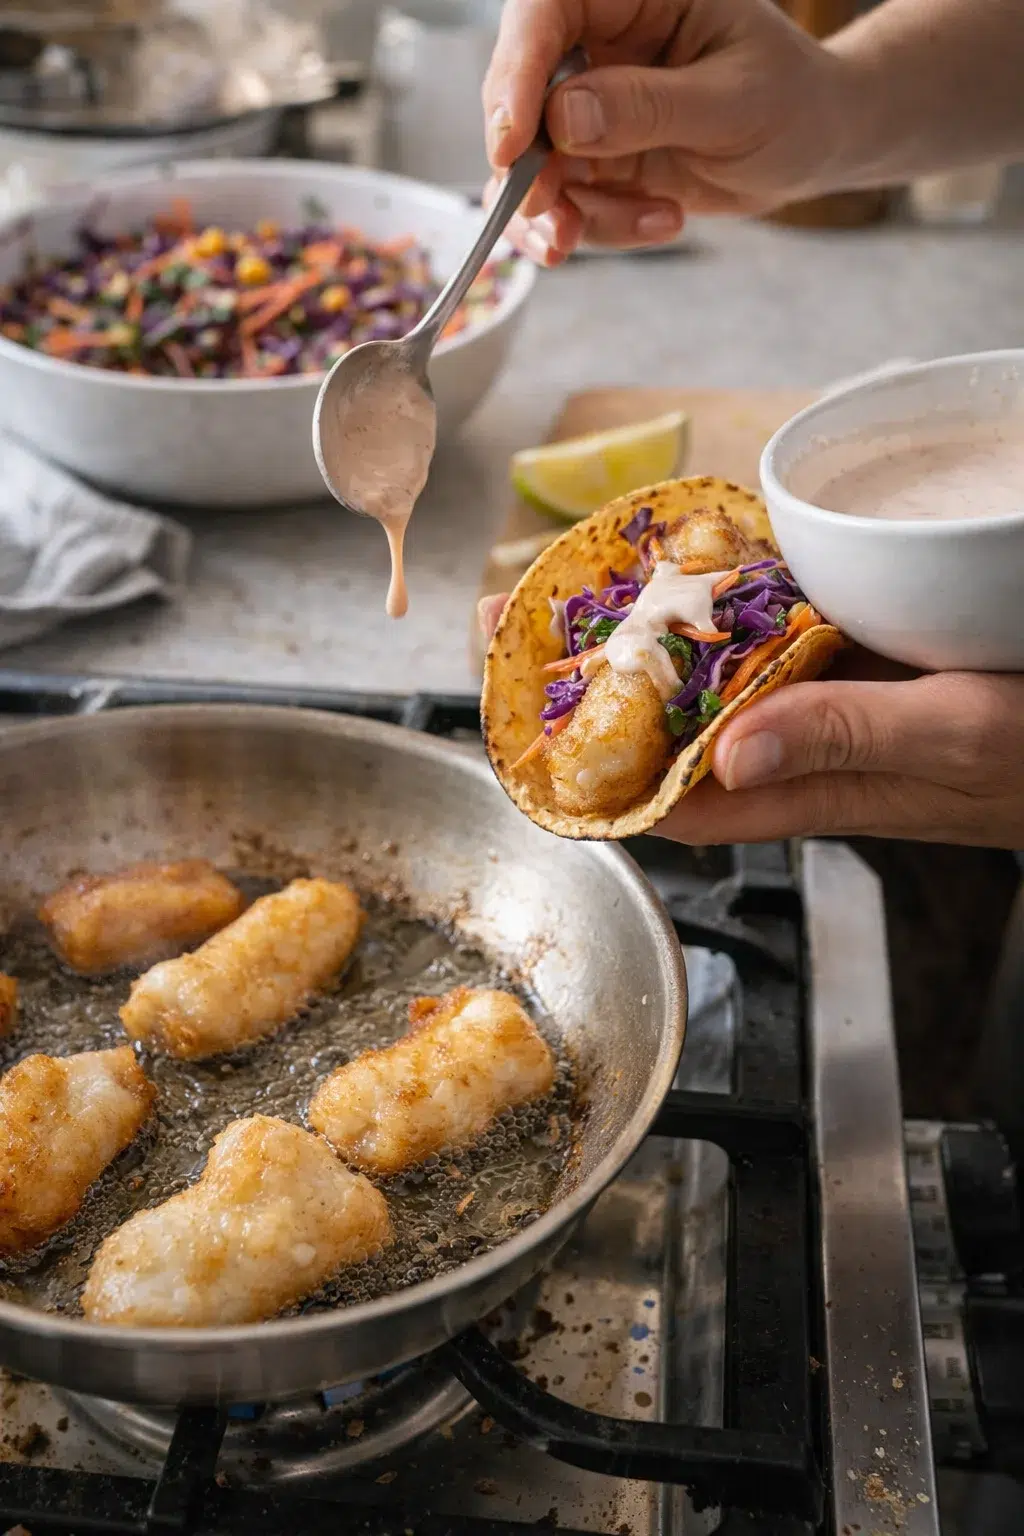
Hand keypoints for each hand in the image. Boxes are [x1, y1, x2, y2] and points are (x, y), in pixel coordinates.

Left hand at [477, 596, 1023, 847]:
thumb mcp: (951, 739)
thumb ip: (847, 741)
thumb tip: (730, 752)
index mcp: (804, 786)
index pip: (662, 792)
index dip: (579, 763)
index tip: (506, 714)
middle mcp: (797, 745)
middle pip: (664, 723)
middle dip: (582, 679)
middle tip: (509, 615)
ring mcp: (825, 697)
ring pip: (708, 672)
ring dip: (639, 632)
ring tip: (565, 579)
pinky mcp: (860, 656)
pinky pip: (770, 631)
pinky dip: (724, 598)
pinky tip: (687, 557)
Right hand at [481, 0, 851, 262]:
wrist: (816, 144)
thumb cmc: (793, 99)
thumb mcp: (733, 101)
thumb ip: (648, 106)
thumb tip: (565, 117)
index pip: (545, 14)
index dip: (515, 74)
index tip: (510, 145)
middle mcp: (600, 47)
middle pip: (520, 96)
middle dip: (528, 168)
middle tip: (553, 217)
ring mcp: (593, 108)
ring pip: (533, 163)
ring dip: (561, 213)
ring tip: (630, 227)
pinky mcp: (598, 162)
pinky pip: (567, 203)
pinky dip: (598, 227)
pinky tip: (662, 220)